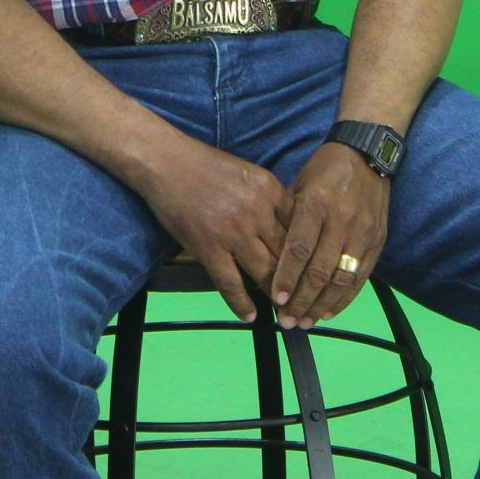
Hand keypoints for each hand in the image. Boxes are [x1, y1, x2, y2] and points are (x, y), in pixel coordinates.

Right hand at [135, 137, 290, 322]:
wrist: (166, 162)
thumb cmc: (205, 165)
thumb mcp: (249, 173)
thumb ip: (269, 199)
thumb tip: (287, 228)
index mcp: (269, 190)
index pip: (299, 228)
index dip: (308, 254)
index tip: (313, 273)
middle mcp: (257, 212)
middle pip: (287, 254)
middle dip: (298, 281)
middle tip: (306, 302)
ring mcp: (233, 232)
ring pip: (265, 272)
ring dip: (276, 296)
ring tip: (284, 313)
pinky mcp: (208, 248)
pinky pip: (230, 283)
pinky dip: (241, 303)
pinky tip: (250, 316)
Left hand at [269, 142, 389, 328]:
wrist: (367, 153)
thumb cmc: (324, 170)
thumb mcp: (298, 185)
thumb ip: (286, 219)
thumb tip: (268, 255)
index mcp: (316, 203)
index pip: (299, 249)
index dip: (287, 277)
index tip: (276, 299)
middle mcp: (341, 219)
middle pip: (320, 269)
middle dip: (302, 299)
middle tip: (287, 320)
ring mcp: (363, 231)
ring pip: (342, 278)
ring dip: (322, 305)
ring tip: (306, 322)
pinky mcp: (378, 240)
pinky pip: (361, 276)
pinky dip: (345, 298)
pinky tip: (329, 311)